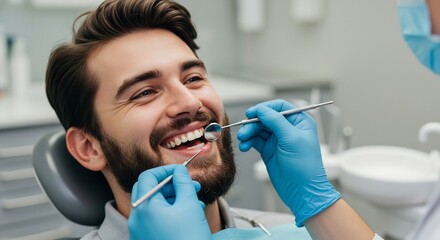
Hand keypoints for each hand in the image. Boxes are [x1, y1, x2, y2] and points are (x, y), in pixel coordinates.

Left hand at [128, 165, 211, 239]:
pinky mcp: (147, 239)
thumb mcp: (189, 205)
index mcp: (144, 207)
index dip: (166, 170)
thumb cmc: (189, 238)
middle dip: (172, 185)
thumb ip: (183, 183)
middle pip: (150, 190)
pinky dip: (171, 212)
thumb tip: (179, 171)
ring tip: (195, 201)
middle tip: (190, 184)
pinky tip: (189, 214)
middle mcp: (137, 218)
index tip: (181, 170)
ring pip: (155, 205)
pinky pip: (156, 219)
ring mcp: (141, 231)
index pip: (148, 176)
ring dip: (174, 198)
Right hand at [237, 99, 340, 226]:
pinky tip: (245, 147)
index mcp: (299, 122)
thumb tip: (262, 109)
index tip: (252, 113)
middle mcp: (288, 129)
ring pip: (258, 129)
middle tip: (244, 131)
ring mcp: (278, 140)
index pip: (279, 107)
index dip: (265, 108)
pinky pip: (255, 141)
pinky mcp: (269, 150)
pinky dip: (248, 142)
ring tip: (243, 140)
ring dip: (249, 133)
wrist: (302, 191)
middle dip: (253, 123)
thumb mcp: (292, 139)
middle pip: (265, 118)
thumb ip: (276, 121)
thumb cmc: (305, 166)